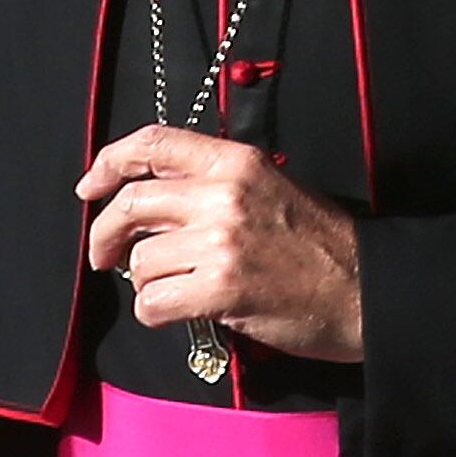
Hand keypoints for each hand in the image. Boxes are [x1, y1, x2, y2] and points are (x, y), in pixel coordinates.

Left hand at [79, 125, 363, 361]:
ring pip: (140, 261)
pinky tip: (182, 312)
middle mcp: (224, 195)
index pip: (154, 143)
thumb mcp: (270, 189)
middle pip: (130, 204)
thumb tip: (151, 202)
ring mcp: (221, 242)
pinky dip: (156, 313)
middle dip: (104, 234)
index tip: (90, 187)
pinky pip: (152, 302)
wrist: (366, 291)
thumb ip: (213, 185)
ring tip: (179, 288)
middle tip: (104, 256)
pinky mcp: (220, 289)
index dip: (109, 162)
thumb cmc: (319, 246)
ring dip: (147, 282)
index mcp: (236, 163)